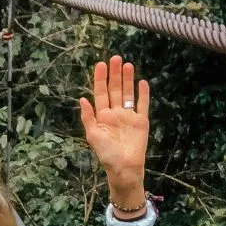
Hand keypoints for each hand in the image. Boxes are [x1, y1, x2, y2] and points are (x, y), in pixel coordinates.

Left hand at [79, 56, 148, 199]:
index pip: (100, 92)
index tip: (100, 64)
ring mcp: (129, 116)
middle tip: (115, 58)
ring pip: (128, 93)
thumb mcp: (92, 135)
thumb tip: (82, 99)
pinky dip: (143, 94)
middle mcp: (115, 113)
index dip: (100, 78)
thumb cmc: (106, 154)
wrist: (124, 167)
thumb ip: (88, 117)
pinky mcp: (141, 121)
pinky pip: (143, 104)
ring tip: (127, 65)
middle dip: (114, 74)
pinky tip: (142, 82)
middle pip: (115, 89)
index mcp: (102, 115)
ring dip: (128, 79)